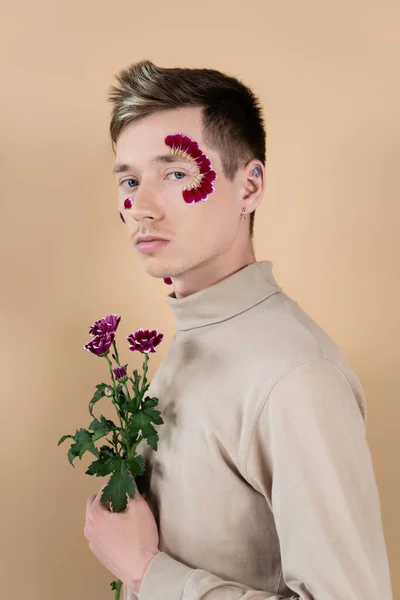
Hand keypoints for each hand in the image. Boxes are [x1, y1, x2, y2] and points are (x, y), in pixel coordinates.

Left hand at [84, 478, 159, 594]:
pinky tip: (121, 531)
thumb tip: (127, 476)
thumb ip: (131, 489)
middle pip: (94, 504)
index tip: (123, 480)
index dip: (113, 483)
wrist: (141, 570)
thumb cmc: (139, 537)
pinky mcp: (98, 554)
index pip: (101, 491)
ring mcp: (92, 543)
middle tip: (123, 497)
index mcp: (95, 515)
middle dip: (106, 498)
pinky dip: (106, 527)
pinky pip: (99, 533)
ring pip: (95, 520)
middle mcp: (88, 528)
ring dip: (106, 513)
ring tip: (123, 514)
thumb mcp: (139, 507)